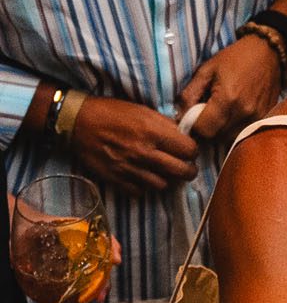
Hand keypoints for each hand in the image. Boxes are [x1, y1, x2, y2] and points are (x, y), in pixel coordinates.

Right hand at [68, 96, 199, 194]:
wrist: (78, 122)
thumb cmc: (112, 112)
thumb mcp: (143, 110)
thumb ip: (165, 125)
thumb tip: (184, 136)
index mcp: (154, 132)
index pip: (190, 150)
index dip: (192, 151)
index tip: (188, 151)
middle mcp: (144, 152)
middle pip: (182, 172)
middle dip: (189, 170)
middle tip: (185, 167)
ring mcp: (130, 168)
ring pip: (163, 185)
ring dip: (166, 180)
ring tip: (163, 173)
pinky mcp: (115, 179)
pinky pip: (139, 192)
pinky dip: (144, 187)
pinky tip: (143, 177)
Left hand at [178, 33, 282, 142]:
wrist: (267, 51)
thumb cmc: (235, 57)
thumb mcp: (206, 70)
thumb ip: (189, 94)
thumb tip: (179, 115)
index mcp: (227, 99)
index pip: (203, 129)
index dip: (193, 125)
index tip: (191, 116)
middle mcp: (244, 112)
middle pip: (216, 137)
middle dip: (206, 129)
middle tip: (204, 114)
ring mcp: (257, 117)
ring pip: (230, 138)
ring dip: (220, 131)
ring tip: (219, 114)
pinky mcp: (265, 117)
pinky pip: (243, 133)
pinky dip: (234, 128)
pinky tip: (232, 114)